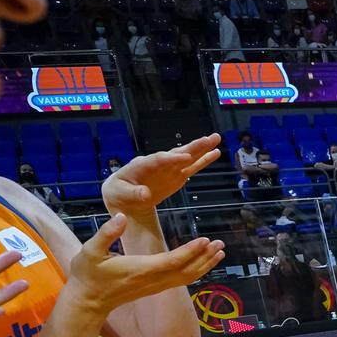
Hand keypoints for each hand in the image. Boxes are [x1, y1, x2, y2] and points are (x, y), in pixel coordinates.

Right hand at [62, 212, 223, 324]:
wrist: (88, 301)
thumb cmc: (87, 275)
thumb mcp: (90, 251)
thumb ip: (106, 233)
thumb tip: (121, 216)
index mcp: (141, 270)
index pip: (172, 261)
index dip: (190, 251)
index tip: (205, 240)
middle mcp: (153, 280)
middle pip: (186, 271)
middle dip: (205, 257)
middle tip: (220, 243)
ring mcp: (156, 286)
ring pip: (187, 277)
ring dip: (205, 264)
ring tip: (220, 251)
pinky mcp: (156, 288)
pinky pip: (182, 280)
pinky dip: (197, 270)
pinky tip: (205, 262)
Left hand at [101, 133, 222, 214]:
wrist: (125, 198)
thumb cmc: (120, 193)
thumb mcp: (121, 194)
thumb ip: (133, 194)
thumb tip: (145, 194)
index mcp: (142, 166)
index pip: (158, 160)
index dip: (171, 159)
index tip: (186, 157)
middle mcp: (158, 163)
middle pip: (176, 153)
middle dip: (192, 147)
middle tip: (207, 139)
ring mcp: (169, 169)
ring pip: (187, 157)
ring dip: (201, 149)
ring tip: (216, 139)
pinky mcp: (177, 176)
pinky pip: (192, 167)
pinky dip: (203, 160)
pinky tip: (215, 153)